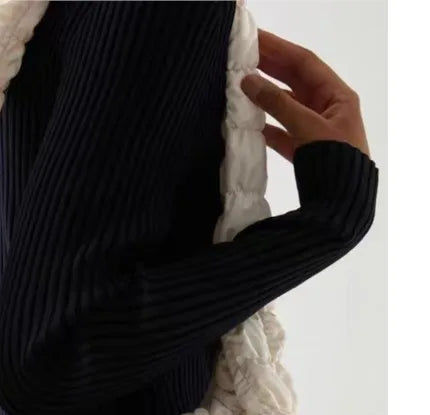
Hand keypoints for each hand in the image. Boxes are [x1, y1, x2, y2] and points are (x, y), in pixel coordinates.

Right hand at [240, 29, 370, 161]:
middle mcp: (329, 109)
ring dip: (266, 97)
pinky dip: (268, 126)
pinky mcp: (306, 151)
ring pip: (288, 106)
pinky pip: (284, 132)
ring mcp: (317, 131)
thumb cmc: (333, 162)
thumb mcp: (306, 127)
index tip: (255, 40)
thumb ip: (277, 104)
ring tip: (240, 86)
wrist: (340, 207)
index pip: (305, 63)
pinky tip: (249, 123)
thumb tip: (248, 82)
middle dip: (270, 69)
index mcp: (338, 97)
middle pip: (296, 82)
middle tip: (242, 57)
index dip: (279, 49)